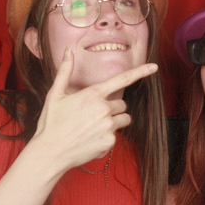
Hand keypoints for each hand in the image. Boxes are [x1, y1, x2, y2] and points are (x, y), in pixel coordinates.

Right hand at [32, 51, 157, 176]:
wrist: (49, 152)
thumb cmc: (51, 123)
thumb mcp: (54, 95)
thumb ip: (65, 71)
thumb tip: (68, 51)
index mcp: (93, 94)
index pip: (122, 80)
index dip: (141, 72)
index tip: (154, 67)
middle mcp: (104, 109)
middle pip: (122, 105)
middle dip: (112, 109)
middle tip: (92, 116)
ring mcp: (108, 126)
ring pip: (123, 119)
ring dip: (114, 122)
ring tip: (93, 128)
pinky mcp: (109, 142)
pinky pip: (115, 136)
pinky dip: (106, 138)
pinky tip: (89, 140)